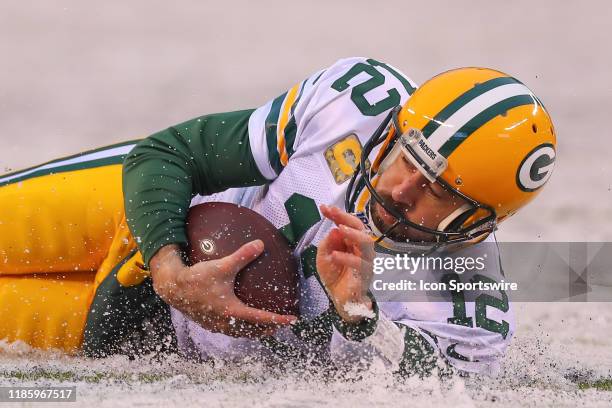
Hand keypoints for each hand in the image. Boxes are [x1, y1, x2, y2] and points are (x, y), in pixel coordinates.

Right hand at [150, 241, 296, 337]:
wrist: (171, 288)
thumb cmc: (196, 278)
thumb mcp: (221, 265)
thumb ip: (242, 256)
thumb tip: (260, 244)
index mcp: (231, 311)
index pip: (261, 319)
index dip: (278, 320)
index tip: (292, 319)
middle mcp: (225, 322)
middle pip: (252, 331)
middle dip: (268, 330)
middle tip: (280, 325)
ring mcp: (216, 325)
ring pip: (240, 333)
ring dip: (254, 331)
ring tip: (264, 326)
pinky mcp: (208, 323)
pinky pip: (229, 329)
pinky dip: (240, 327)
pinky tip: (239, 316)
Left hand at [316, 204, 374, 323]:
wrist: (340, 298)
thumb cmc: (334, 274)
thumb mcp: (323, 256)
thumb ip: (328, 243)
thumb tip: (334, 229)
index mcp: (351, 241)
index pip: (348, 223)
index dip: (337, 214)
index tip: (323, 207)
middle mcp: (361, 248)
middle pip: (360, 228)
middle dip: (346, 218)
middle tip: (334, 214)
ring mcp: (366, 261)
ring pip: (366, 243)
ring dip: (352, 234)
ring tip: (339, 229)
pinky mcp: (365, 275)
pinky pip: (360, 264)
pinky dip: (347, 258)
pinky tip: (335, 255)